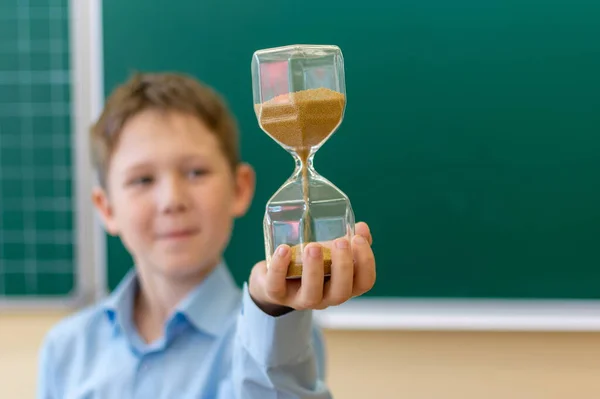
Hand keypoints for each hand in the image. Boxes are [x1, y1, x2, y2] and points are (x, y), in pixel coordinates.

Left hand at [248, 222, 375, 315]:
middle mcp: (326, 297)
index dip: (366, 263)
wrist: (273, 277)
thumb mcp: (329, 252)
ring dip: (314, 269)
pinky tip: (284, 249)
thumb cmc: (308, 263)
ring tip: (313, 246)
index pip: (364, 282)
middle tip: (340, 242)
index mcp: (343, 285)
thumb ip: (347, 241)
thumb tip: (362, 227)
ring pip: (312, 295)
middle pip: (341, 292)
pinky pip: (277, 286)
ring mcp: (301, 299)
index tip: (358, 239)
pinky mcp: (277, 294)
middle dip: (342, 266)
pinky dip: (279, 267)